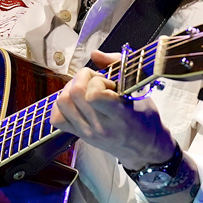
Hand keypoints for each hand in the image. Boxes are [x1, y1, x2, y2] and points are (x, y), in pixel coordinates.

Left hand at [49, 50, 176, 170]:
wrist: (145, 148)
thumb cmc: (145, 119)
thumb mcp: (139, 90)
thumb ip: (118, 66)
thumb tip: (95, 54)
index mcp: (119, 116)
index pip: (94, 95)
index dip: (97, 81)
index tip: (108, 83)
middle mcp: (100, 126)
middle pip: (74, 94)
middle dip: (83, 78)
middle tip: (95, 81)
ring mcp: (87, 132)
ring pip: (62, 103)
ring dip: (71, 89)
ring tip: (85, 89)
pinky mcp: (79, 135)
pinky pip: (57, 118)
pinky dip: (62, 105)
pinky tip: (76, 101)